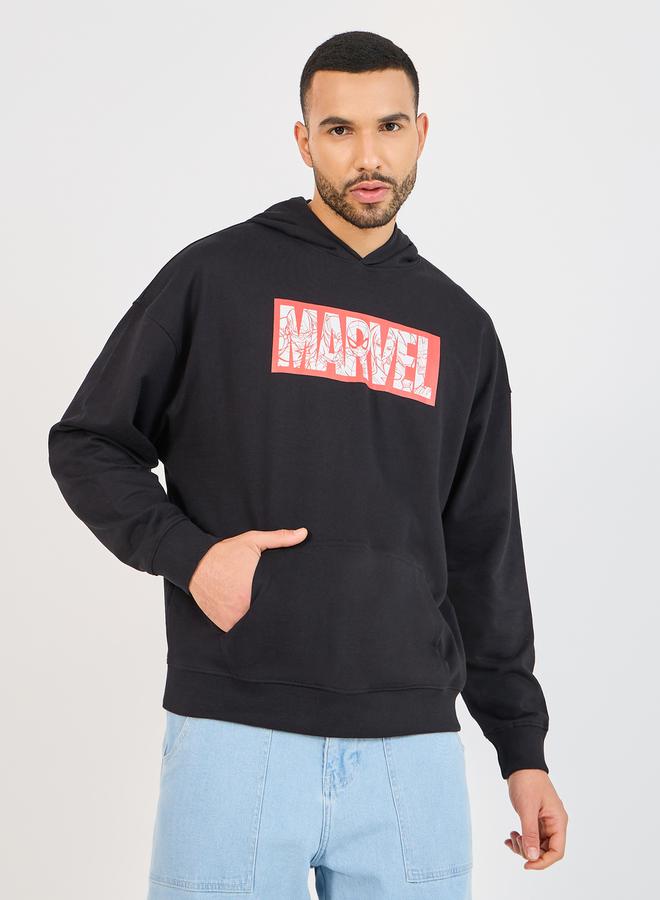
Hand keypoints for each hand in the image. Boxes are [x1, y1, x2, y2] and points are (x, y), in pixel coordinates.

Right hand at [187, 527, 307, 631]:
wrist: (195, 564)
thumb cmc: (226, 553)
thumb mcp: (253, 541)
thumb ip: (280, 538)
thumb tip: (304, 533)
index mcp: (253, 591)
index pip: (277, 604)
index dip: (286, 605)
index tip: (292, 602)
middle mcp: (241, 608)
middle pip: (265, 617)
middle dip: (273, 613)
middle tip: (282, 611)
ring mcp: (231, 619)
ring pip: (252, 626)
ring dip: (258, 621)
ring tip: (268, 616)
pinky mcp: (223, 624)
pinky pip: (239, 630)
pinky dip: (245, 625)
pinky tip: (251, 617)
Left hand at [504, 769, 567, 869]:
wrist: (521, 764)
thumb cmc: (526, 782)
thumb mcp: (527, 808)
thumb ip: (530, 833)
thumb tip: (532, 857)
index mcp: (558, 821)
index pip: (557, 851)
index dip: (543, 862)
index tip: (526, 864)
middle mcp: (554, 823)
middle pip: (546, 850)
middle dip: (529, 852)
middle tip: (514, 841)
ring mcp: (545, 821)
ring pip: (537, 845)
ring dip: (523, 846)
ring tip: (511, 836)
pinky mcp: (536, 819)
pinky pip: (531, 836)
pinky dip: (521, 839)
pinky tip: (510, 837)